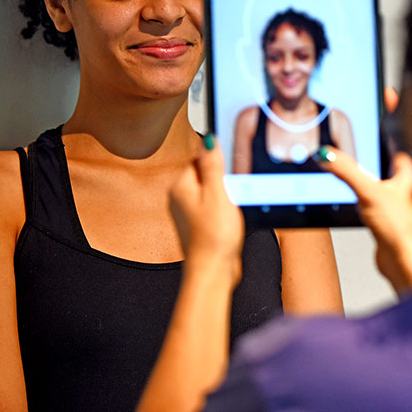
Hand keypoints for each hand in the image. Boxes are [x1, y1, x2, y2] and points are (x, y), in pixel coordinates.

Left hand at [170, 136, 244, 286]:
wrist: (213, 272)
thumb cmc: (214, 238)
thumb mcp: (218, 194)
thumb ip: (213, 165)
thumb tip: (208, 139)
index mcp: (180, 186)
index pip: (198, 157)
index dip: (218, 162)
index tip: (230, 172)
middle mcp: (179, 198)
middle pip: (205, 173)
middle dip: (223, 180)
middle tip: (231, 194)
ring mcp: (188, 212)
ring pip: (211, 191)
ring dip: (225, 196)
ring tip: (230, 211)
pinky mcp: (199, 224)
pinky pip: (213, 206)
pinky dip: (224, 210)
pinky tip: (230, 221)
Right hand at [315, 146, 411, 295]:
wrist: (406, 265)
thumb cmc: (402, 231)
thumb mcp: (369, 193)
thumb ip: (347, 171)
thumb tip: (328, 155)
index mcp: (408, 180)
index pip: (398, 156)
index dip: (384, 148)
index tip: (370, 144)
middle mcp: (406, 195)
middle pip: (387, 174)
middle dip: (371, 171)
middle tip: (356, 166)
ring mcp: (398, 212)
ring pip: (381, 194)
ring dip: (367, 192)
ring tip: (354, 189)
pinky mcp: (390, 228)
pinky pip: (376, 213)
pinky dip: (367, 211)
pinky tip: (360, 214)